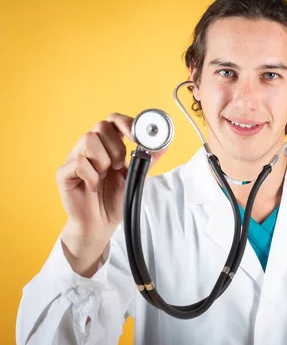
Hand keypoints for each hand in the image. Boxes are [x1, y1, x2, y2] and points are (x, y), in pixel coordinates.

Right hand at [57, 113, 166, 275]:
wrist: (101, 224)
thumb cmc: (116, 199)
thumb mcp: (137, 177)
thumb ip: (148, 159)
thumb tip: (165, 143)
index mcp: (109, 145)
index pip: (113, 120)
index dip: (125, 123)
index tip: (136, 136)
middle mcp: (91, 148)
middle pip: (101, 126)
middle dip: (116, 146)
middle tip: (120, 165)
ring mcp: (76, 158)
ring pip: (88, 139)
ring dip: (103, 159)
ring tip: (105, 175)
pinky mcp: (64, 173)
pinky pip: (78, 163)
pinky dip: (91, 175)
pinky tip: (93, 186)